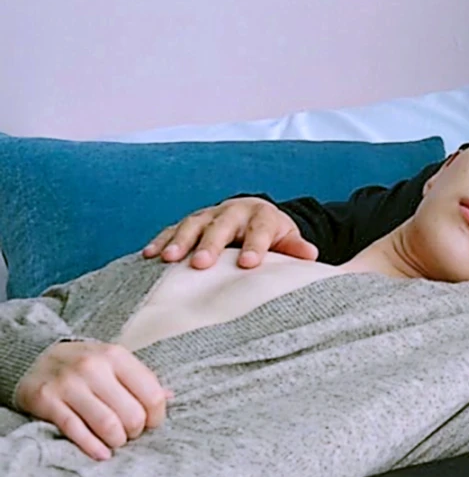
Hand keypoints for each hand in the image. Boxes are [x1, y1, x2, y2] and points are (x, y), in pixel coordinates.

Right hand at [15, 341, 171, 460]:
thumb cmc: (85, 364)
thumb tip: (170, 397)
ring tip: (116, 440)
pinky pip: (75, 430)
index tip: (151, 423)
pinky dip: (92, 446)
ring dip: (116, 440)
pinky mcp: (47, 400)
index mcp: (116, 356)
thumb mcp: (114, 362)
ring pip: (106, 424)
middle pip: (131, 413)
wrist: (35, 358)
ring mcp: (69, 384)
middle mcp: (93, 367)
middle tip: (131, 433)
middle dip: (136, 431)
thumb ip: (141, 378)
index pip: (151, 394)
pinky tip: (102, 453)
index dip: (156, 416)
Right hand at [141, 197, 317, 269]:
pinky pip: (173, 229)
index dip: (255, 246)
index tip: (249, 264)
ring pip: (193, 224)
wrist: (253, 214)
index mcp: (262, 217)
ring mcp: (209, 215)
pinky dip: (161, 240)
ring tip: (168, 259)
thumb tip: (311, 256)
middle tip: (201, 264)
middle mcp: (234, 212)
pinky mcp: (191, 221)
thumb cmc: (271, 234)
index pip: (259, 231)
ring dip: (179, 241)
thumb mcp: (287, 238)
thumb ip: (295, 248)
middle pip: (222, 226)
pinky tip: (149, 255)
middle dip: (211, 244)